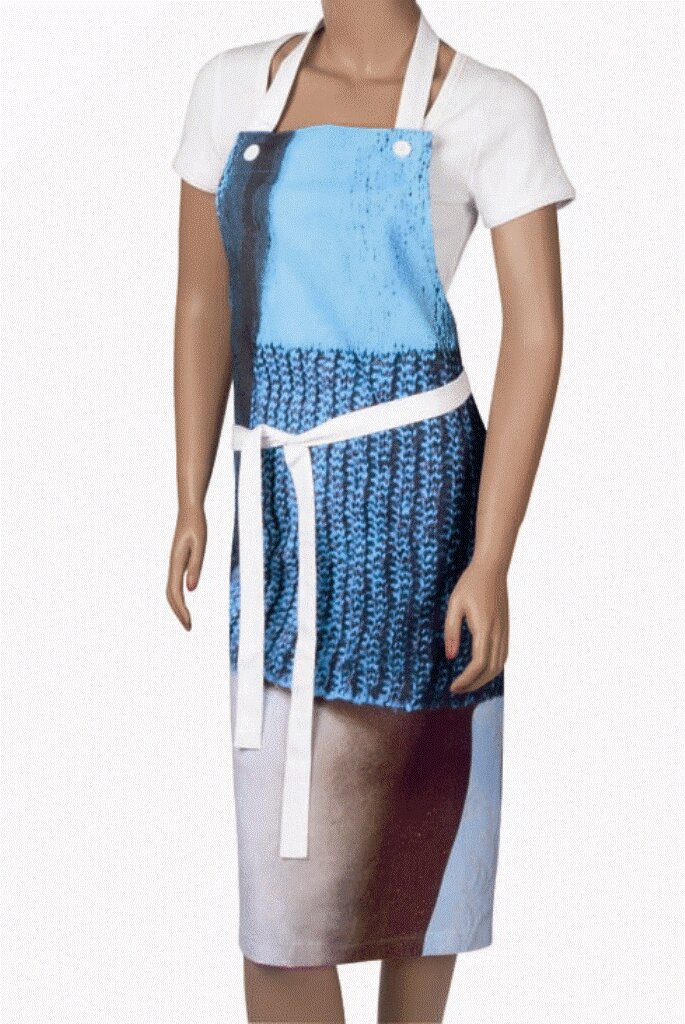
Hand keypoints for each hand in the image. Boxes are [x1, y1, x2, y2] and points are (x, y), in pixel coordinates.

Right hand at [166, 503, 206, 630]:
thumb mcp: (200, 545)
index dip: (181, 609)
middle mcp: (173, 565)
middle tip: (189, 628)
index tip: (189, 623)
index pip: (176, 592)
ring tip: (187, 619)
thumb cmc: (196, 526)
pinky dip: (178, 596)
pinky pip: (175, 583)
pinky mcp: (179, 561)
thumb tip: (191, 589)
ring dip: (178, 606)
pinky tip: (185, 601)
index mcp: (177, 563)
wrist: (189, 511)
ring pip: (171, 590)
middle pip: (171, 595)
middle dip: (178, 612)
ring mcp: (175, 564)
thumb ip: (196, 566)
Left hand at [444, 556, 508, 693]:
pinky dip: (492, 669)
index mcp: (484, 628)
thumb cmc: (470, 584)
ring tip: (467, 684)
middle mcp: (498, 633)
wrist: (492, 569)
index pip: (478, 664)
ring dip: (484, 679)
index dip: (466, 680)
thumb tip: (450, 657)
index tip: (452, 687)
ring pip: (499, 665)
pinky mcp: (505, 629)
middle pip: (490, 670)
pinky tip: (481, 670)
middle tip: (457, 689)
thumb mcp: (454, 605)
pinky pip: (502, 656)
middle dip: (474, 684)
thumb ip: (452, 631)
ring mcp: (504, 632)